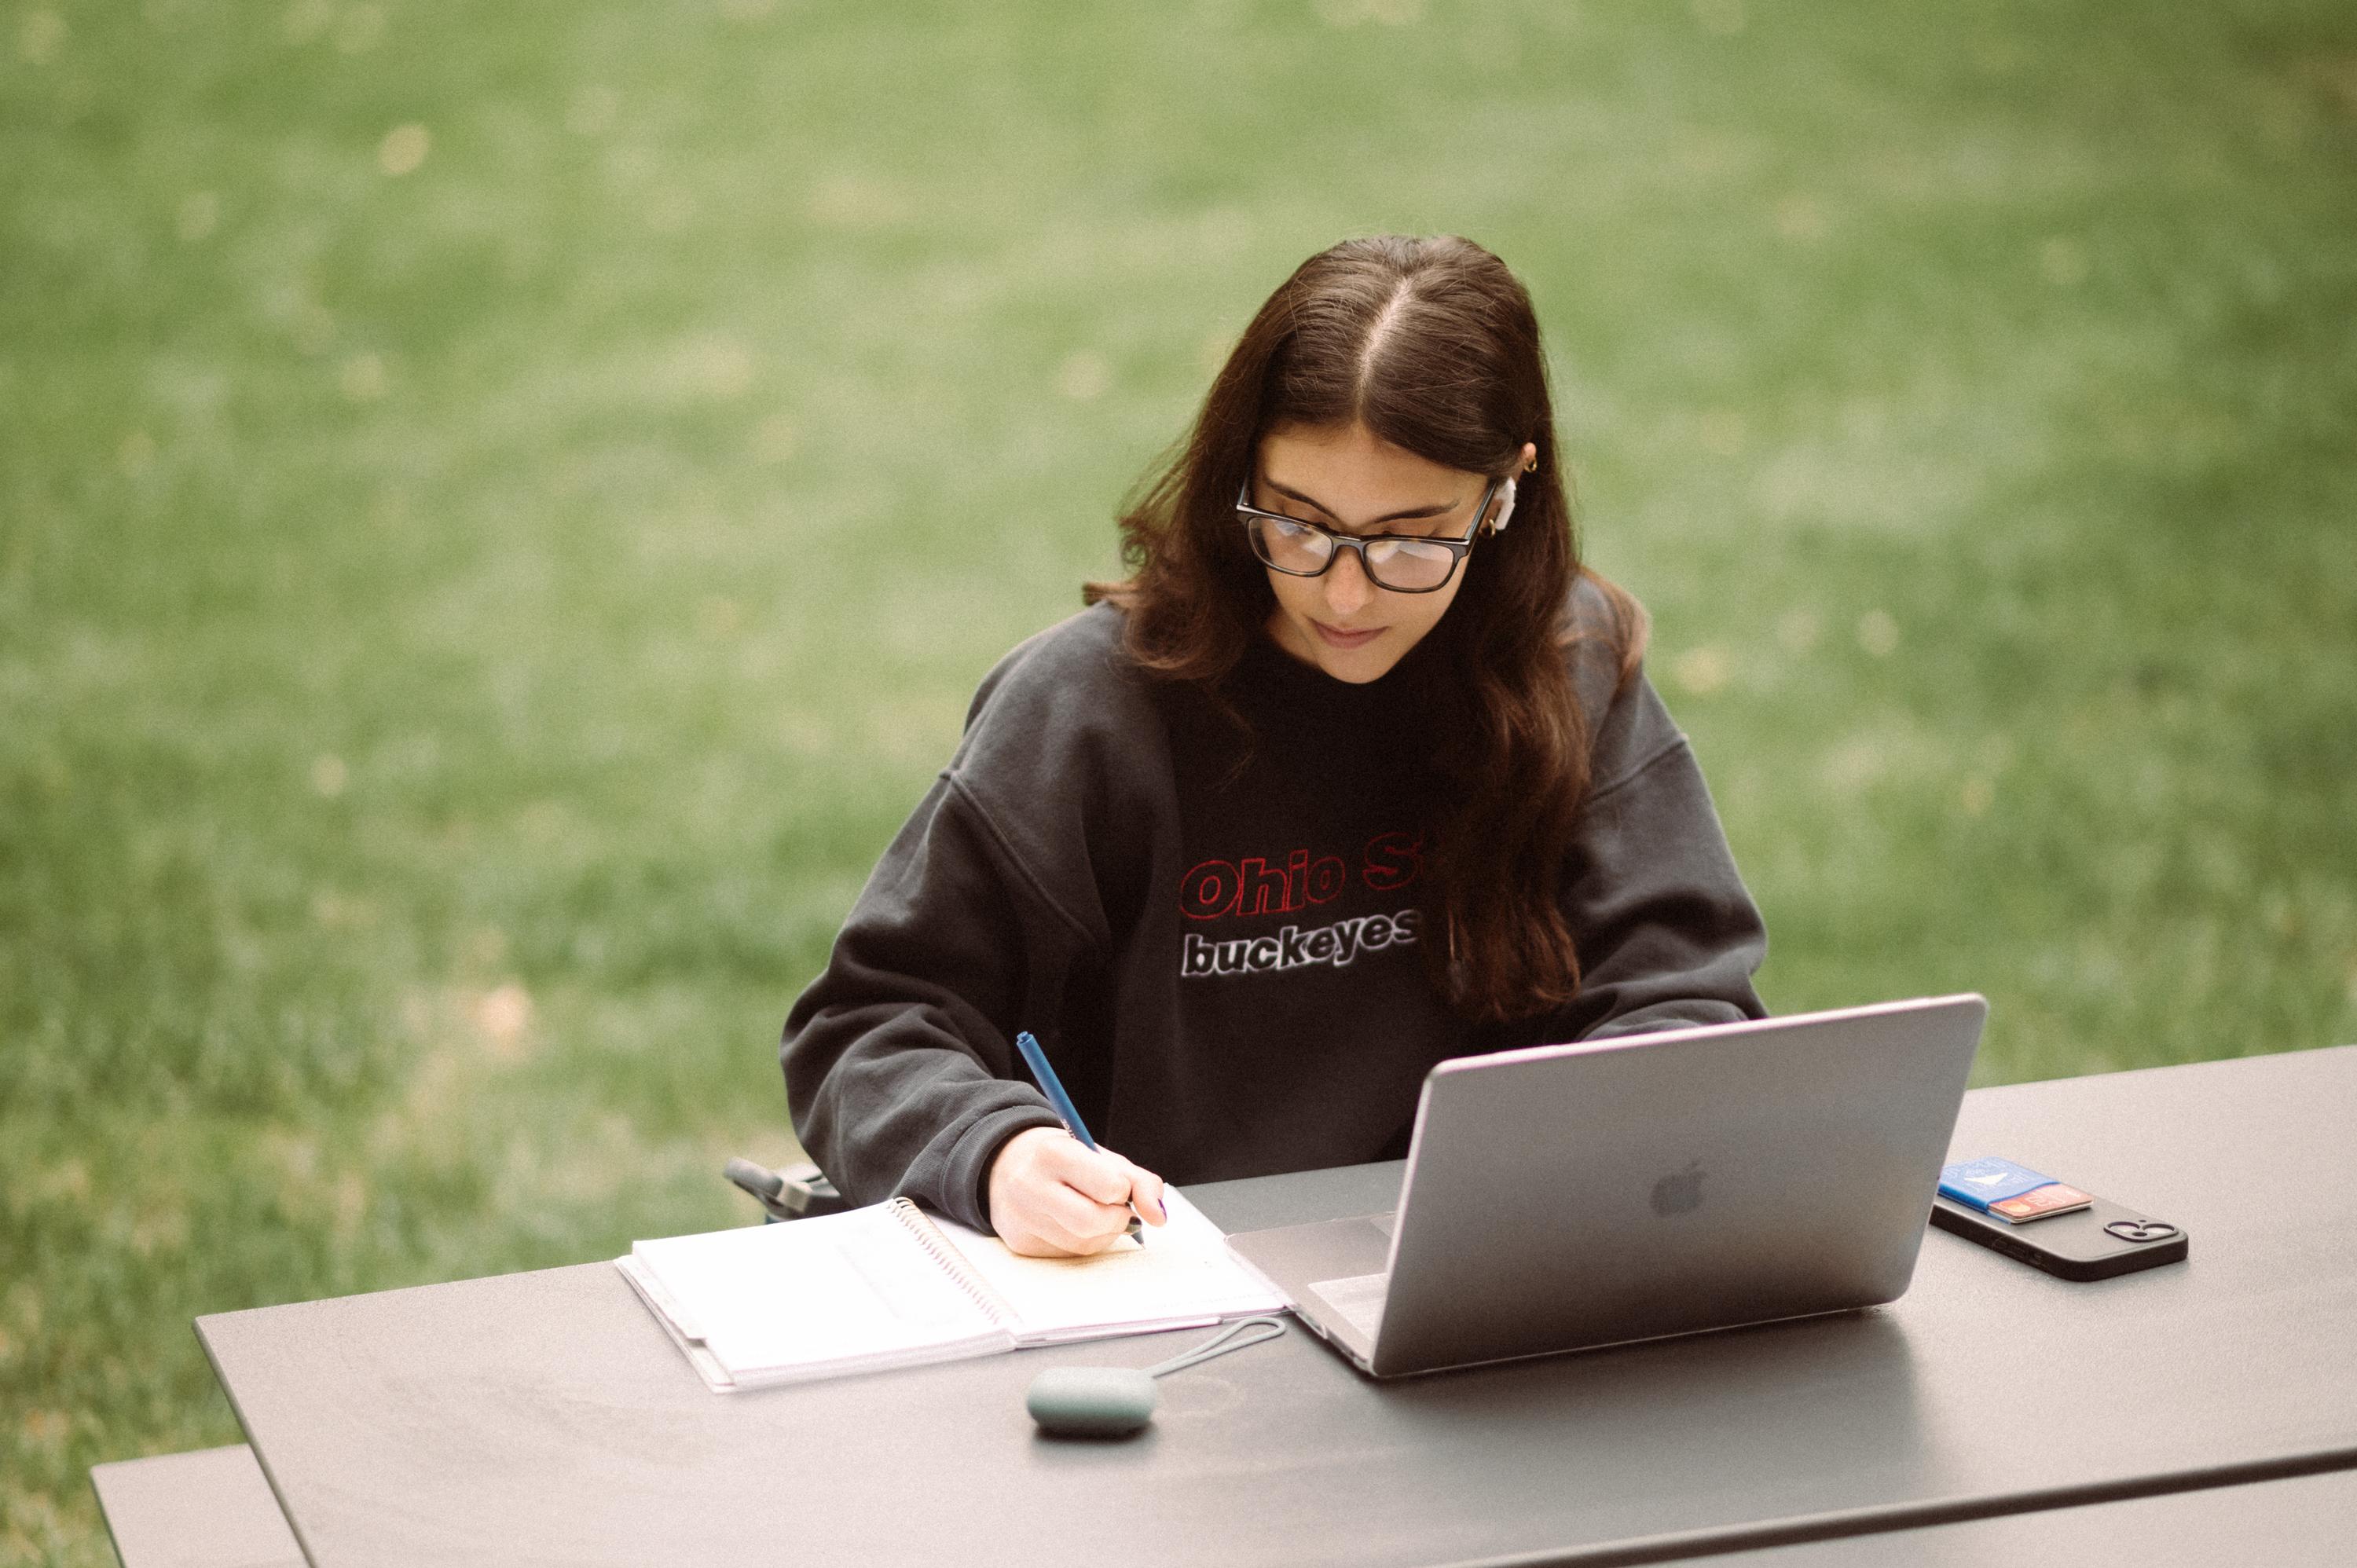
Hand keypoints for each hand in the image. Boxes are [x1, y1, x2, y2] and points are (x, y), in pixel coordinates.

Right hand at [986, 1127, 1168, 1256]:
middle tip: (1113, 1207)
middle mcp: (1030, 1185)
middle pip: (1093, 1221)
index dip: (1123, 1190)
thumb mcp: (1102, 1157)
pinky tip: (1071, 1223)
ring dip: (1102, 1234)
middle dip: (1115, 1218)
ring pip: (1083, 1244)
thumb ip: (1141, 1182)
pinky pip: (1068, 1255)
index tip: (1117, 1185)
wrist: (1005, 1164)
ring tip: (1091, 1211)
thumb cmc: (1063, 1160)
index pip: (1109, 1186)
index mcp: (1054, 1153)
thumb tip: (1159, 1217)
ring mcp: (1021, 1217)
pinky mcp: (1020, 1243)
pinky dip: (1082, 1242)